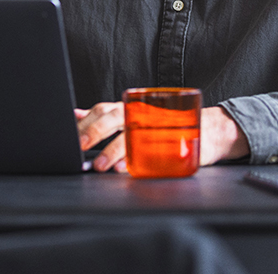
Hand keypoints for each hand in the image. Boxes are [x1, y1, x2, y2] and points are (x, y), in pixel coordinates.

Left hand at [75, 103, 247, 172]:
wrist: (210, 129)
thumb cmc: (165, 125)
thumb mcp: (134, 118)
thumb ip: (104, 117)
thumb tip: (76, 113)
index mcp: (130, 107)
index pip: (102, 110)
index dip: (85, 121)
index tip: (67, 132)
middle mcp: (141, 113)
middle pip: (114, 117)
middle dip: (94, 132)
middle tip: (79, 146)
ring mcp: (157, 126)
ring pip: (131, 134)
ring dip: (114, 150)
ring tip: (101, 165)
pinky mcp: (171, 141)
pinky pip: (153, 150)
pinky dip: (138, 160)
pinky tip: (127, 169)